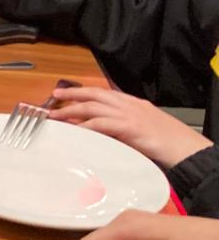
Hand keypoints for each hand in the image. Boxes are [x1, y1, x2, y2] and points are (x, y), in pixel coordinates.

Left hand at [51, 86, 211, 168]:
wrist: (184, 147)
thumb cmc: (166, 141)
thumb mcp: (142, 127)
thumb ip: (122, 126)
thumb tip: (100, 131)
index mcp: (133, 103)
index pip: (103, 93)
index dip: (83, 92)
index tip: (67, 94)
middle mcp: (129, 105)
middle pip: (94, 95)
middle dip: (72, 94)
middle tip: (54, 96)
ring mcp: (128, 115)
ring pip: (93, 107)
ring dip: (71, 110)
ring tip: (56, 115)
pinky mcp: (129, 127)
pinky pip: (101, 124)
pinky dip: (85, 126)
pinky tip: (74, 130)